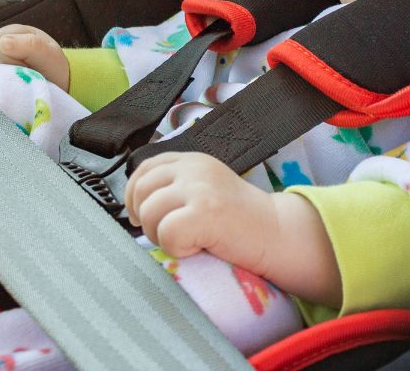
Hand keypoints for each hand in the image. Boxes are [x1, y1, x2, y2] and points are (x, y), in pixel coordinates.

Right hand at [0, 24, 70, 90]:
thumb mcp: (48, 55)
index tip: (26, 67)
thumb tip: (2, 42)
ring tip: (12, 79)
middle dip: (1, 67)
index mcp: (15, 31)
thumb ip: (30, 45)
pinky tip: (0, 85)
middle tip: (19, 74)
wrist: (53, 84)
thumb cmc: (51, 67)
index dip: (10, 58)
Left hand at [124, 151, 341, 306]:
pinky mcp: (204, 211)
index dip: (135, 196)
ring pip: (149, 214)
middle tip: (171, 233)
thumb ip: (175, 186)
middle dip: (147, 220)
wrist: (276, 232)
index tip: (142, 217)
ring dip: (162, 236)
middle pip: (141, 192)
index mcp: (191, 160)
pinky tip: (198, 246)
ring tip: (189, 239)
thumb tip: (134, 205)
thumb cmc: (238, 220)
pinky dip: (178, 248)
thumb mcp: (204, 189)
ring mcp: (199, 188)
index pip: (143, 169)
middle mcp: (194, 168)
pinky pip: (167, 234)